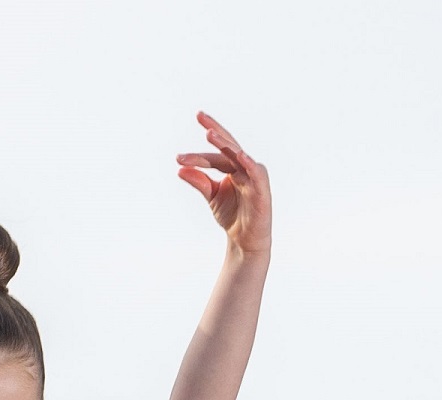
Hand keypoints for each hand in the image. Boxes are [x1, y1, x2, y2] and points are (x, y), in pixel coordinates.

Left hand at [177, 113, 270, 257]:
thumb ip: (199, 181)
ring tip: (209, 134)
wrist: (244, 240)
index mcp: (231, 167)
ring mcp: (253, 175)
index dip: (198, 153)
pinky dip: (248, 163)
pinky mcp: (262, 188)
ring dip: (225, 143)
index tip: (178, 156)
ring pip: (238, 154)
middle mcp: (243, 166)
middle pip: (227, 145)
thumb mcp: (212, 196)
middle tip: (199, 117)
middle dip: (214, 130)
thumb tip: (179, 168)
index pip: (214, 154)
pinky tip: (239, 155)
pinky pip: (256, 172)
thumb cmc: (232, 216)